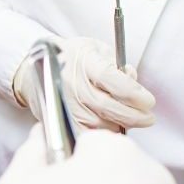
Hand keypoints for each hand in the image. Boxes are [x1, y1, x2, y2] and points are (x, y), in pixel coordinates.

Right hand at [13, 37, 155, 131]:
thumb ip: (117, 65)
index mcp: (85, 63)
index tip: (148, 101)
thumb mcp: (95, 49)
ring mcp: (65, 105)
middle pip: (108, 107)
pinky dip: (101, 134)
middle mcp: (73, 85)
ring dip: (119, 126)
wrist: (35, 70)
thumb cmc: (70, 59)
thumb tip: (134, 83)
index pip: (114, 81)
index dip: (135, 94)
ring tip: (127, 121)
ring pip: (100, 124)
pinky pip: (86, 134)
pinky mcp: (59, 120)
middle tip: (148, 118)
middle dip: (134, 116)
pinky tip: (109, 128)